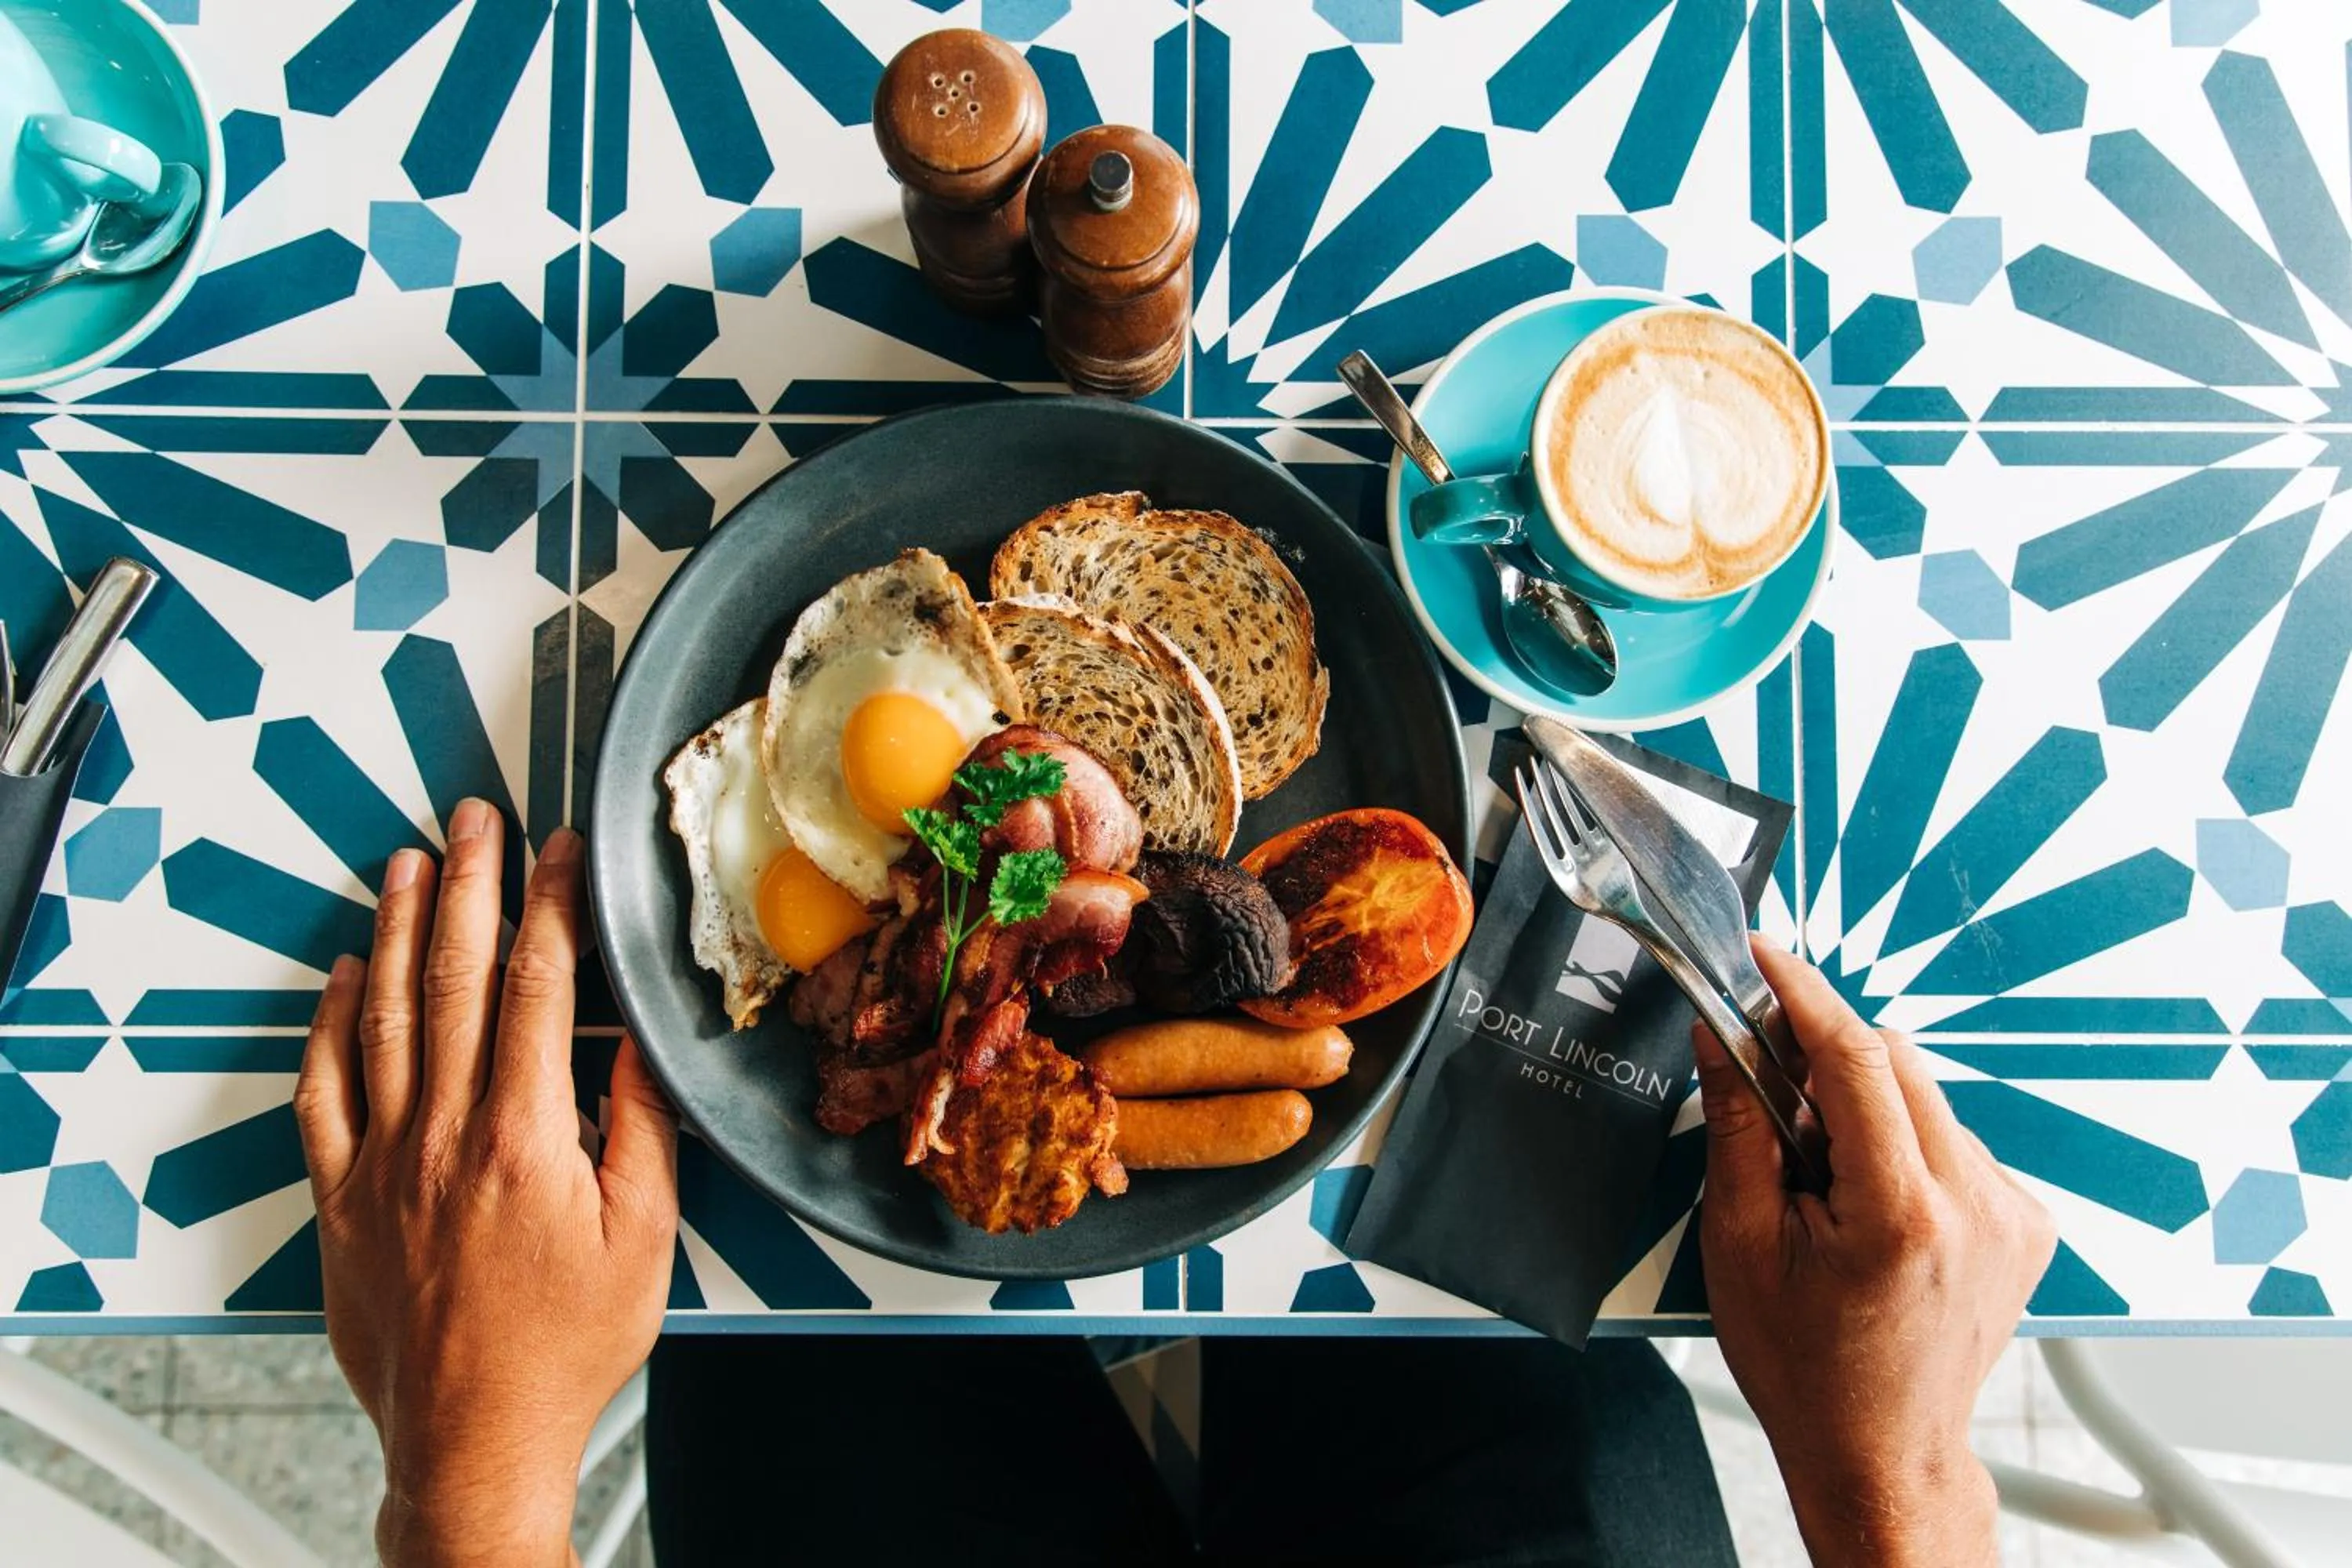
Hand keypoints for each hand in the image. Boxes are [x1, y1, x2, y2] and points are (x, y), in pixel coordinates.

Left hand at [295, 801, 679, 1567]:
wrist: (474, 1438)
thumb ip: (640, 1127)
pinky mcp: (341, 1201)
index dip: (549, 906)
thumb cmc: (566, 1348)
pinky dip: (326, 1026)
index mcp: (523, 1137)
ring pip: (380, 1019)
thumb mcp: (645, 1236)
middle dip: (467, 887)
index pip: (534, 987)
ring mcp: (382, 1163)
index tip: (558, 852)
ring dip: (395, 932)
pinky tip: (339, 980)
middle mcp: (442, 1134)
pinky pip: (321, 1094)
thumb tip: (640, 1039)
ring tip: (408, 866)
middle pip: (450, 980)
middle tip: (474, 821)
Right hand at [1696, 940, 2054, 1567]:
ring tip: (1826, 1186)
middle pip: (1898, 1063)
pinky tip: (1873, 1205)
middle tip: (1775, 1103)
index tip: (1766, 957)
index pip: (1855, 1056)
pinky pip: (1957, 1141)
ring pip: (1929, 1098)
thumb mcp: (1741, 1243)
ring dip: (1870, 1109)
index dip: (1803, 993)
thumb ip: (1738, 1126)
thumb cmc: (1806, 1365)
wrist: (1880, 1450)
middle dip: (1829, 1061)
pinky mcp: (2027, 1224)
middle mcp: (1974, 1204)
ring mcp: (2011, 1213)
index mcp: (1900, 1211)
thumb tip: (1726, 1037)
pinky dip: (1909, 1148)